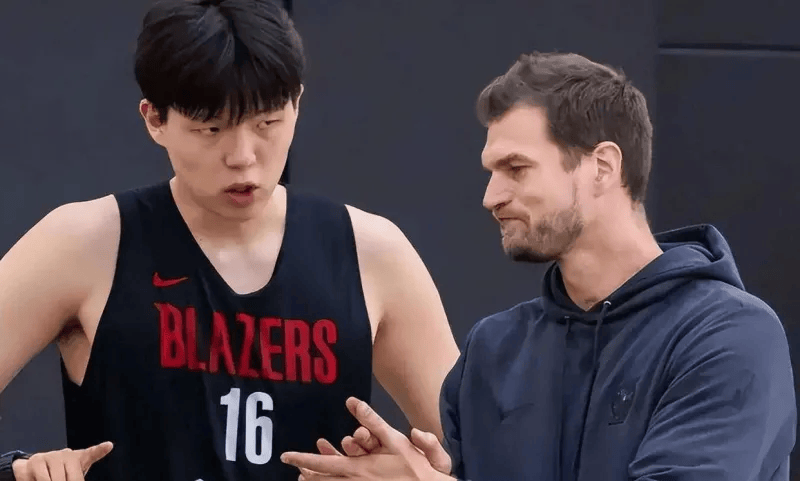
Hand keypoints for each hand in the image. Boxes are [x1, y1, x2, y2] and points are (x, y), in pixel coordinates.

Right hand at [12, 442, 112, 480]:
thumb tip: (81, 473)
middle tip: (64, 480)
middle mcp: (67, 455)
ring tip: (50, 480)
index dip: (100, 449)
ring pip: (56, 480)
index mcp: (80, 459)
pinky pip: (43, 479)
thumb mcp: (71, 477)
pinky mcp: (36, 460)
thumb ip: (76, 478)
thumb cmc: (57, 476)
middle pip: (72, 478)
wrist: (31, 472)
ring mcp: (52, 456)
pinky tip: (38, 480)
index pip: (92, 453)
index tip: (109, 445)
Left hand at [281, 398, 451, 479]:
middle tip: (296, 470)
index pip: (321, 464)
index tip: (286, 456)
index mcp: (357, 468)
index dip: (302, 459)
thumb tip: (352, 401)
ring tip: (306, 478)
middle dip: (307, 473)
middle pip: (322, 480)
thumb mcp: (394, 438)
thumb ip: (372, 420)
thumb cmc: (413, 467)